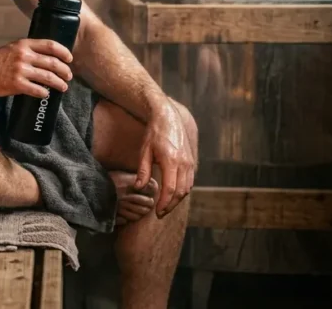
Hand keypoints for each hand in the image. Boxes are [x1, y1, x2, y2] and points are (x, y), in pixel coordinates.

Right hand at [0, 38, 72, 97]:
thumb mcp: (13, 48)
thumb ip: (28, 50)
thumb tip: (47, 57)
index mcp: (24, 45)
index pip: (50, 45)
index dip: (63, 52)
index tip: (69, 59)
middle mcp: (24, 56)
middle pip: (52, 62)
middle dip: (64, 71)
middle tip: (68, 76)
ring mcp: (20, 70)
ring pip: (48, 77)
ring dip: (59, 83)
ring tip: (63, 87)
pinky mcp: (16, 84)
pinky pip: (37, 90)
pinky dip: (44, 93)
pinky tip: (46, 94)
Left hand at [135, 100, 195, 217]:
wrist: (168, 118)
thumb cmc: (154, 133)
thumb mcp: (144, 151)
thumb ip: (143, 170)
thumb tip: (139, 187)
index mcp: (170, 160)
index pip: (170, 189)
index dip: (164, 203)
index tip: (157, 212)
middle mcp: (183, 163)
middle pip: (180, 192)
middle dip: (171, 205)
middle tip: (161, 213)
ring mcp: (189, 162)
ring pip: (187, 188)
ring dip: (178, 200)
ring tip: (166, 206)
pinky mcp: (191, 161)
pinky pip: (190, 181)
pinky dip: (183, 191)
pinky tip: (173, 195)